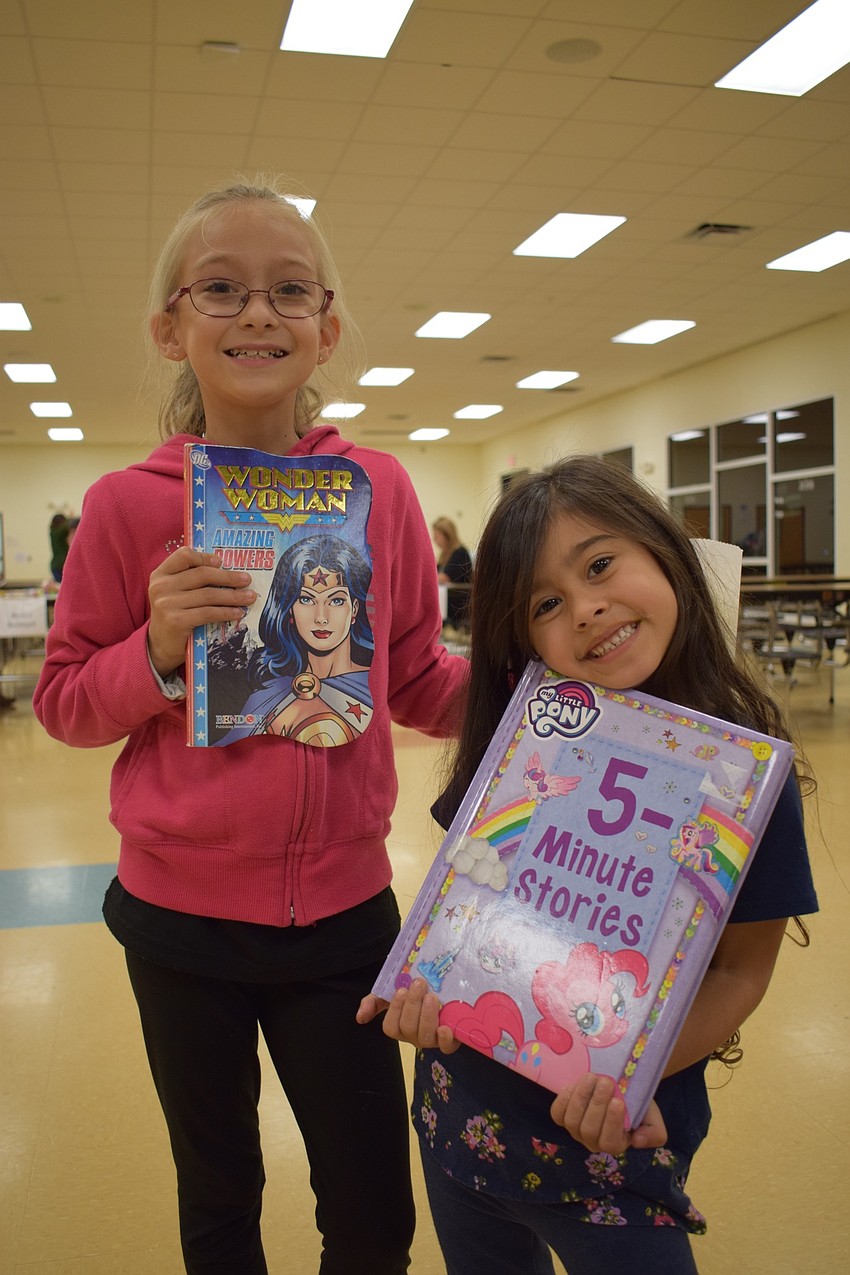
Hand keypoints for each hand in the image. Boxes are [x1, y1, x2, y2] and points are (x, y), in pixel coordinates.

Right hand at [147, 547, 256, 676]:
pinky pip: (208, 613)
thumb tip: (227, 570)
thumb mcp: (175, 592)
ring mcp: (167, 603)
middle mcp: (161, 586)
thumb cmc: (174, 615)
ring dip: (233, 596)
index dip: (204, 557)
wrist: (160, 646)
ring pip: (208, 594)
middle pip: (202, 575)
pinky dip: (226, 612)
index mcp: (161, 574)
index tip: (222, 562)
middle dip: (228, 577)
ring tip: (249, 597)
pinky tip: (238, 613)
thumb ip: (191, 579)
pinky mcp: (176, 620)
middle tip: (247, 580)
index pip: (184, 556)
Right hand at [357, 979, 460, 1052]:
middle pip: (408, 1028)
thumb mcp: (391, 994)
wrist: (443, 994)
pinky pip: (446, 1048)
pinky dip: (445, 1039)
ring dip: (427, 1016)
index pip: (391, 1026)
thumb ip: (373, 1002)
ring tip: (432, 997)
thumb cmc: (414, 996)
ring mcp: (431, 1040)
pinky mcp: (450, 1041)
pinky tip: (445, 1028)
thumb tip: (360, 1017)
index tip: (401, 990)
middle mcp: (413, 1036)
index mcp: (399, 1027)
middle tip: (419, 984)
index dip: (395, 1009)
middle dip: (413, 1005)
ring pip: (425, 1036)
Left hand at [549, 1074, 667, 1154]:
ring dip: (581, 1097)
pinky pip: (558, 1113)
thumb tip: (638, 1141)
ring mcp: (576, 1130)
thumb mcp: (653, 1118)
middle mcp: (593, 1142)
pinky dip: (565, 1099)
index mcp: (616, 1144)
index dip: (612, 1123)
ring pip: (572, 1122)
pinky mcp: (563, 1117)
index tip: (618, 1101)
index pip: (610, 1142)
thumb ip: (654, 1133)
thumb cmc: (636, 1104)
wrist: (619, 1086)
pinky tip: (576, 1084)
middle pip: (589, 1130)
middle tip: (605, 1082)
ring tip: (591, 1078)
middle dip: (597, 1104)